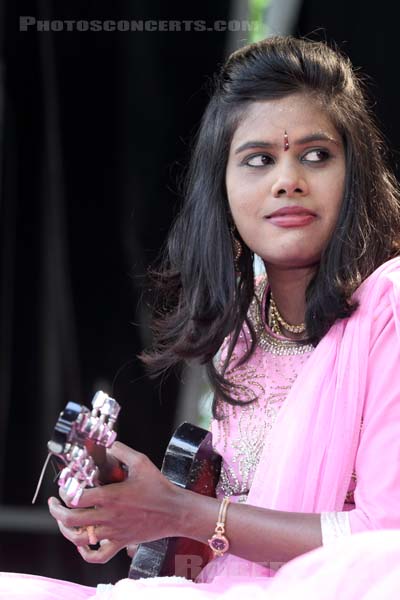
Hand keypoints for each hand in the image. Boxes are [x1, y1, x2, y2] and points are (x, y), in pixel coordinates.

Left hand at [48, 441, 181, 562]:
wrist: (175, 511)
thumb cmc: (159, 487)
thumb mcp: (141, 462)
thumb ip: (122, 451)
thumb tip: (108, 442)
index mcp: (111, 496)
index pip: (76, 497)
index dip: (65, 491)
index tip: (65, 485)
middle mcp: (109, 516)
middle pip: (71, 520)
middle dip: (57, 511)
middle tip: (55, 503)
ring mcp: (114, 532)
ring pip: (79, 539)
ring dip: (66, 531)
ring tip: (63, 521)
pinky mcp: (121, 542)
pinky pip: (98, 557)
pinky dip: (86, 553)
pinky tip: (83, 544)